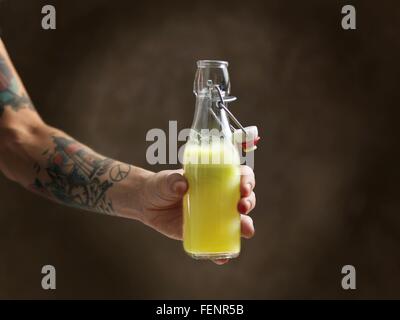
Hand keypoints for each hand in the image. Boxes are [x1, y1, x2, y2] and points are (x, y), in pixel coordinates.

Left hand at [139, 165, 255, 264]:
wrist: (147, 204)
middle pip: (245, 199)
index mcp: (216, 179)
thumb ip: (172, 181)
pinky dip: (223, 252)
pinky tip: (223, 258)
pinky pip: (219, 243)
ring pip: (238, 221)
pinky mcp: (205, 232)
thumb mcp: (165, 181)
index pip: (239, 176)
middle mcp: (220, 197)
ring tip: (245, 231)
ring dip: (246, 226)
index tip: (244, 187)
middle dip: (250, 202)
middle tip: (242, 206)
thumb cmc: (160, 186)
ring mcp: (214, 216)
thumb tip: (182, 186)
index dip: (247, 181)